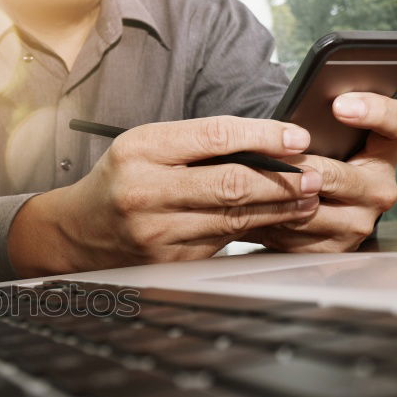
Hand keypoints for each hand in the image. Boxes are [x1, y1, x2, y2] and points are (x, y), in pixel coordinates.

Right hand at [8, 115, 322, 276]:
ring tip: (307, 197)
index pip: (214, 136)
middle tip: (316, 174)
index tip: (298, 137)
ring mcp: (156, 232)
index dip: (264, 136)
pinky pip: (223, 243)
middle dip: (282, 179)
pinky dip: (254, 230)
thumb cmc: (120, 179)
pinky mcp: (168, 260)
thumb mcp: (146, 145)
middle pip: (231, 183)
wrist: (79, 231)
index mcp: (140, 151)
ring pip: (234, 218)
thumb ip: (196, 142)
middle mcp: (145, 192)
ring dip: (279, 207)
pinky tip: (276, 220)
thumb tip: (266, 141)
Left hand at [243, 92, 396, 252]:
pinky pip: (297, 235)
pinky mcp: (335, 247)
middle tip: (273, 160)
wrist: (298, 210)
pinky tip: (253, 208)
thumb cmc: (309, 164)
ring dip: (277, 197)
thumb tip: (284, 120)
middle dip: (300, 168)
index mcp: (382, 152)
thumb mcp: (318, 142)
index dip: (374, 111)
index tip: (339, 105)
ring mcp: (360, 221)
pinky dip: (271, 220)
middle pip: (339, 176)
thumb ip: (313, 126)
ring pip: (311, 209)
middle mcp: (379, 188)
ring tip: (250, 183)